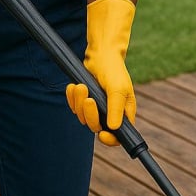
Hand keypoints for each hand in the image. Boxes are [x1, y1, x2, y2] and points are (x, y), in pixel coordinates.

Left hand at [65, 0, 135, 145]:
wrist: (101, 55)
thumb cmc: (114, 71)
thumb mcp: (118, 88)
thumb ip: (116, 108)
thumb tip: (113, 129)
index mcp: (123, 114)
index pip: (118, 137)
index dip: (110, 140)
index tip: (101, 133)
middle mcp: (110, 114)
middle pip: (96, 127)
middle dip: (89, 114)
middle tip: (88, 99)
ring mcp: (97, 109)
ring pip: (83, 117)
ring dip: (79, 102)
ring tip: (80, 86)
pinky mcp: (84, 102)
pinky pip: (74, 107)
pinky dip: (72, 98)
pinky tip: (74, 86)